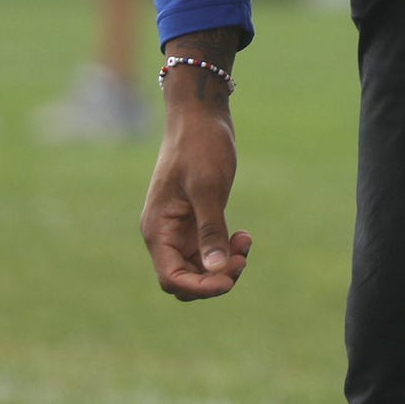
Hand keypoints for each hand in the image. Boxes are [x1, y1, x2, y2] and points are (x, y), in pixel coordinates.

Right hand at [142, 53, 250, 300]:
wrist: (200, 116)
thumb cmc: (200, 146)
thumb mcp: (208, 187)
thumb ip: (210, 230)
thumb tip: (216, 270)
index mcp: (159, 230)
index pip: (171, 278)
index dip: (200, 287)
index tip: (230, 278)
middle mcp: (165, 233)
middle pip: (186, 278)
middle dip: (215, 277)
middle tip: (243, 257)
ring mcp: (180, 227)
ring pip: (199, 267)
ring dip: (224, 264)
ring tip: (246, 241)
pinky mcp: (195, 218)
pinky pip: (207, 250)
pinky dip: (225, 250)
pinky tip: (243, 235)